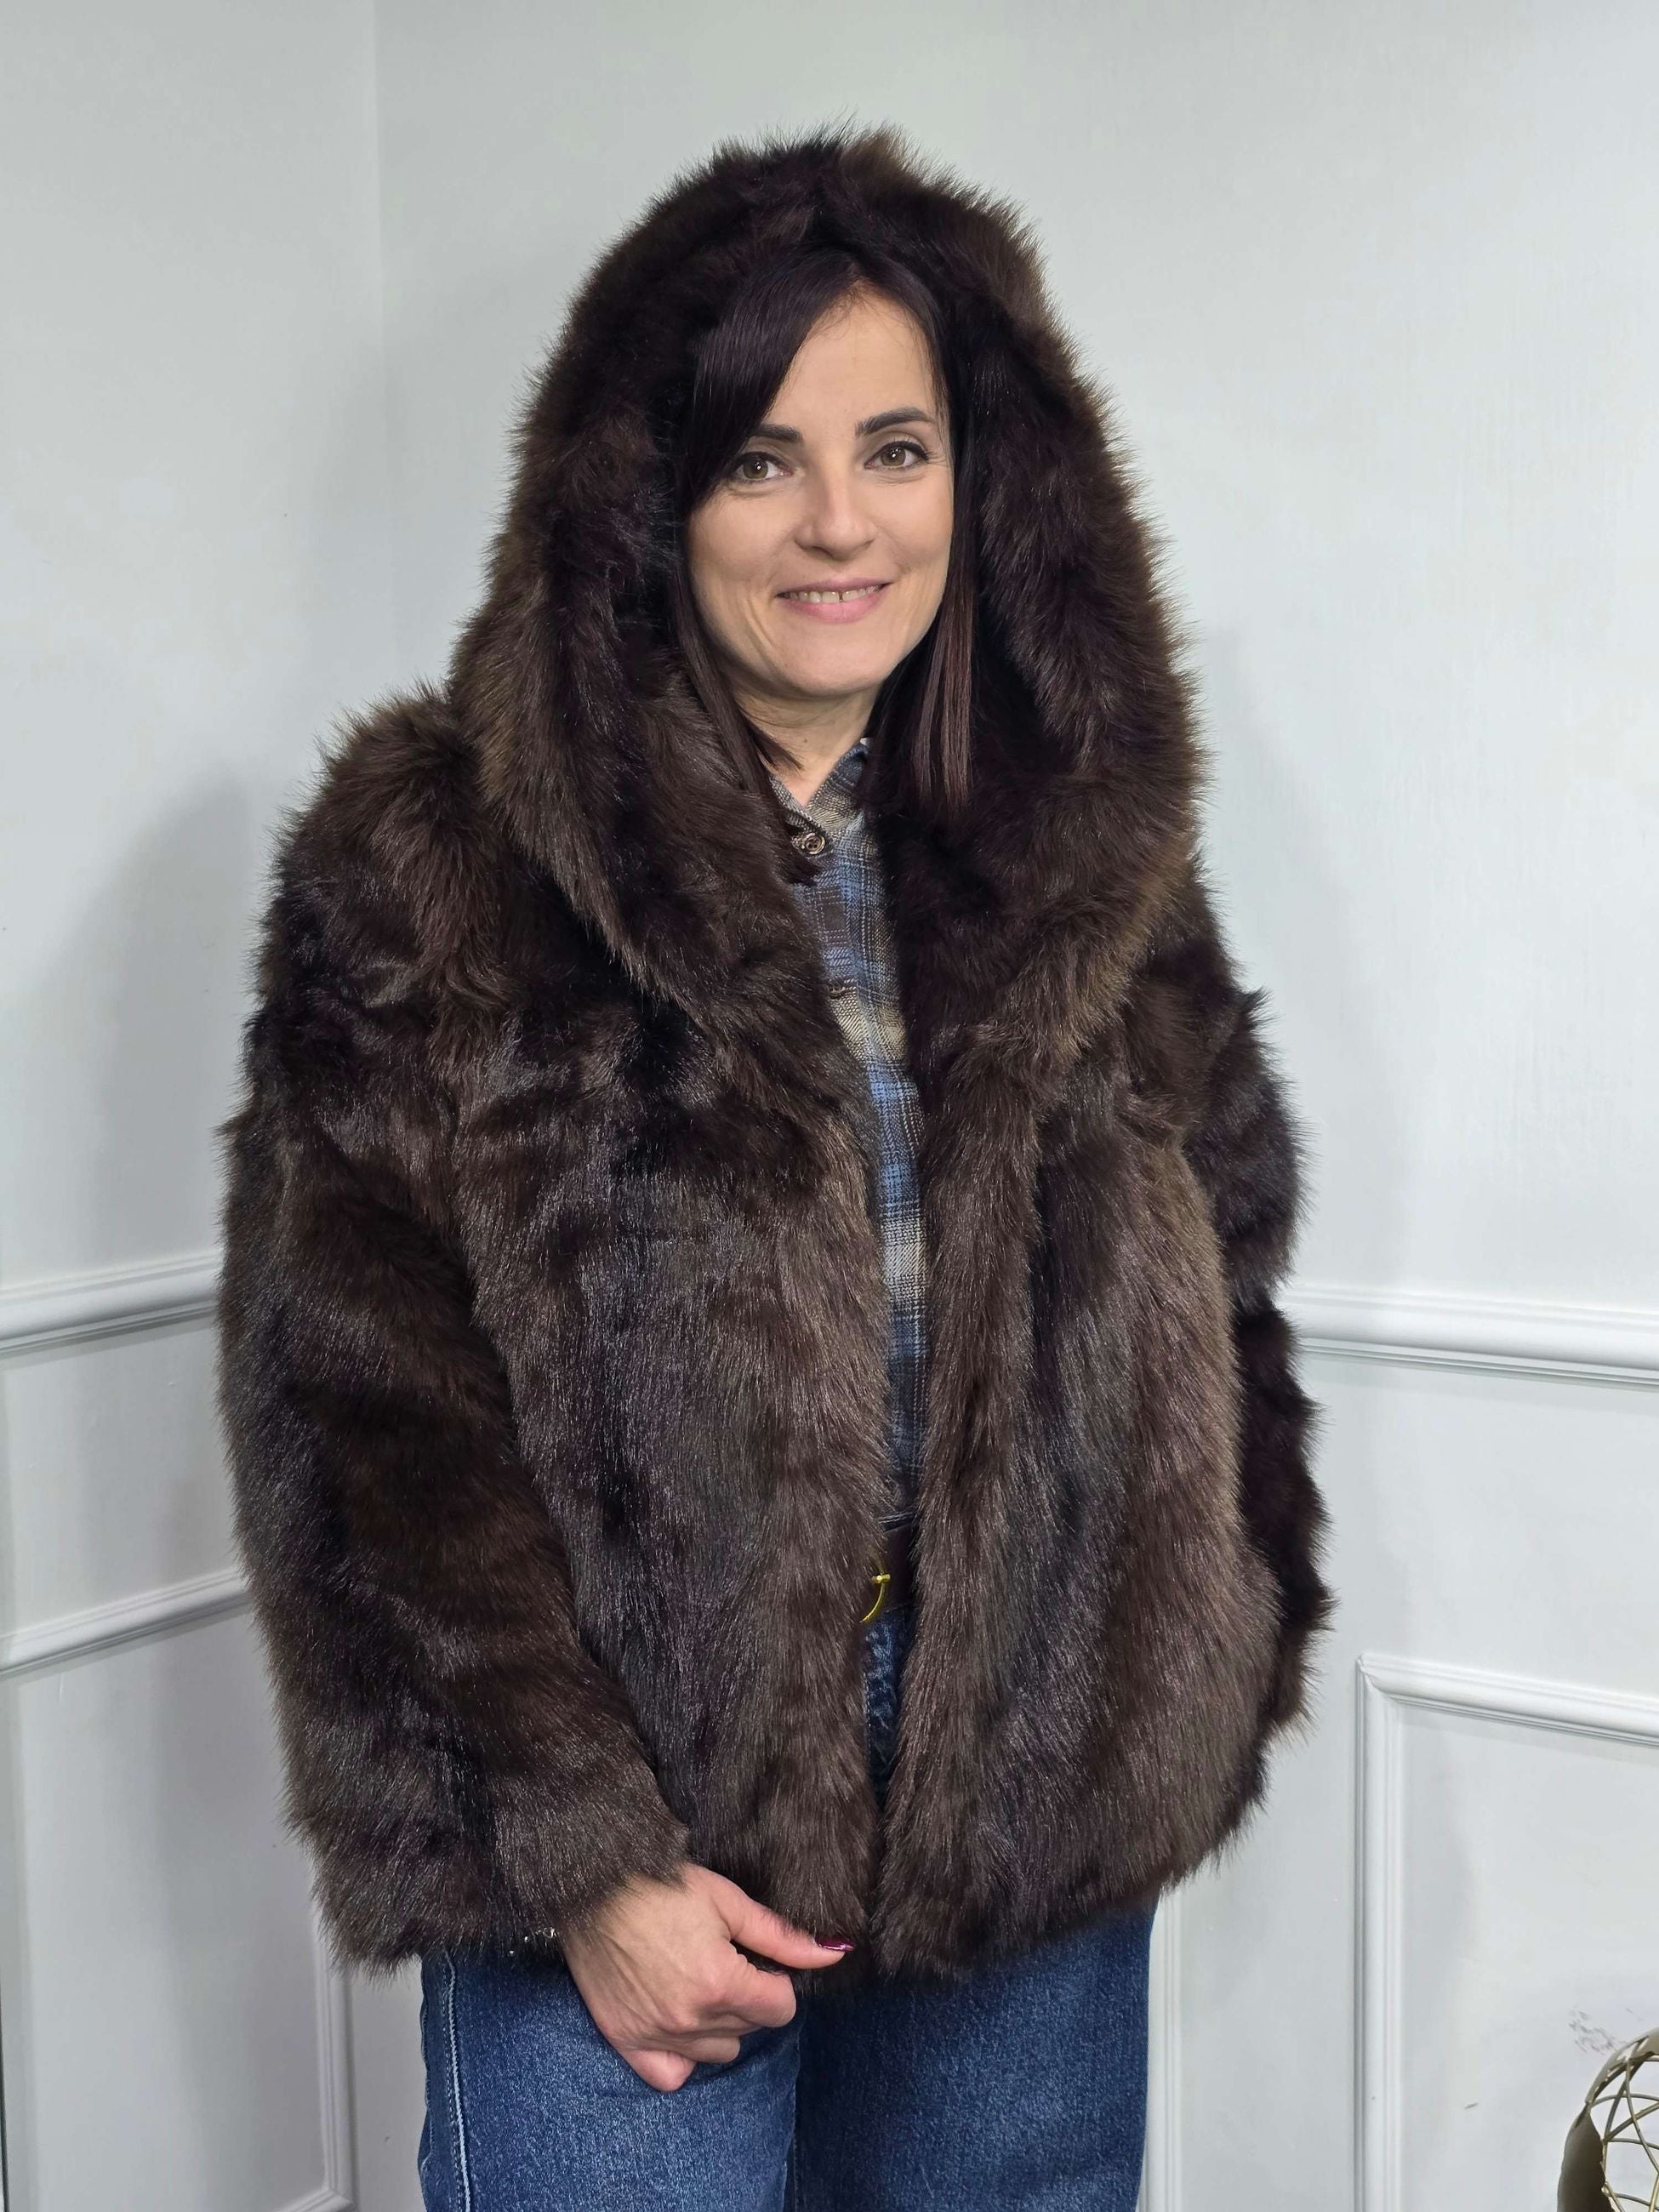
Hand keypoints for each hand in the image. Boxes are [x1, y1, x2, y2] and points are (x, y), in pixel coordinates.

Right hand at [560, 1862, 854, 2090]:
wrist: (595, 1883)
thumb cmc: (664, 1883)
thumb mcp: (729, 1902)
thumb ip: (782, 1937)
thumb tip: (835, 1954)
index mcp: (721, 1983)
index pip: (781, 2009)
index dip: (775, 1981)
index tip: (755, 1959)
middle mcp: (690, 2019)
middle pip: (750, 2027)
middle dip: (749, 1997)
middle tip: (725, 1961)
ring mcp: (655, 2034)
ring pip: (718, 2052)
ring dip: (720, 2024)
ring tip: (700, 1983)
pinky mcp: (624, 2039)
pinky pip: (672, 2075)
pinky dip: (683, 2056)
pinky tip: (681, 2021)